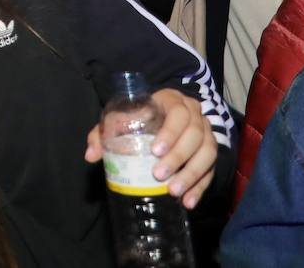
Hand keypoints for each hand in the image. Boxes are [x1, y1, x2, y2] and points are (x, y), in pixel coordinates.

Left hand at [85, 88, 216, 208]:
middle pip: (196, 134)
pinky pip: (211, 170)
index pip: (178, 113)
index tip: (155, 151)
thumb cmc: (134, 119)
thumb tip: (91, 155)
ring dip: (192, 174)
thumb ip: (102, 134)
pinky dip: (201, 187)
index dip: (171, 132)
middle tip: (160, 175)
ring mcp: (206, 134)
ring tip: (174, 191)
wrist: (156, 121)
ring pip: (208, 152)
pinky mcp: (209, 154)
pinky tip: (188, 202)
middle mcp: (195, 115)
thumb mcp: (118, 120)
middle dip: (179, 157)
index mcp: (171, 101)